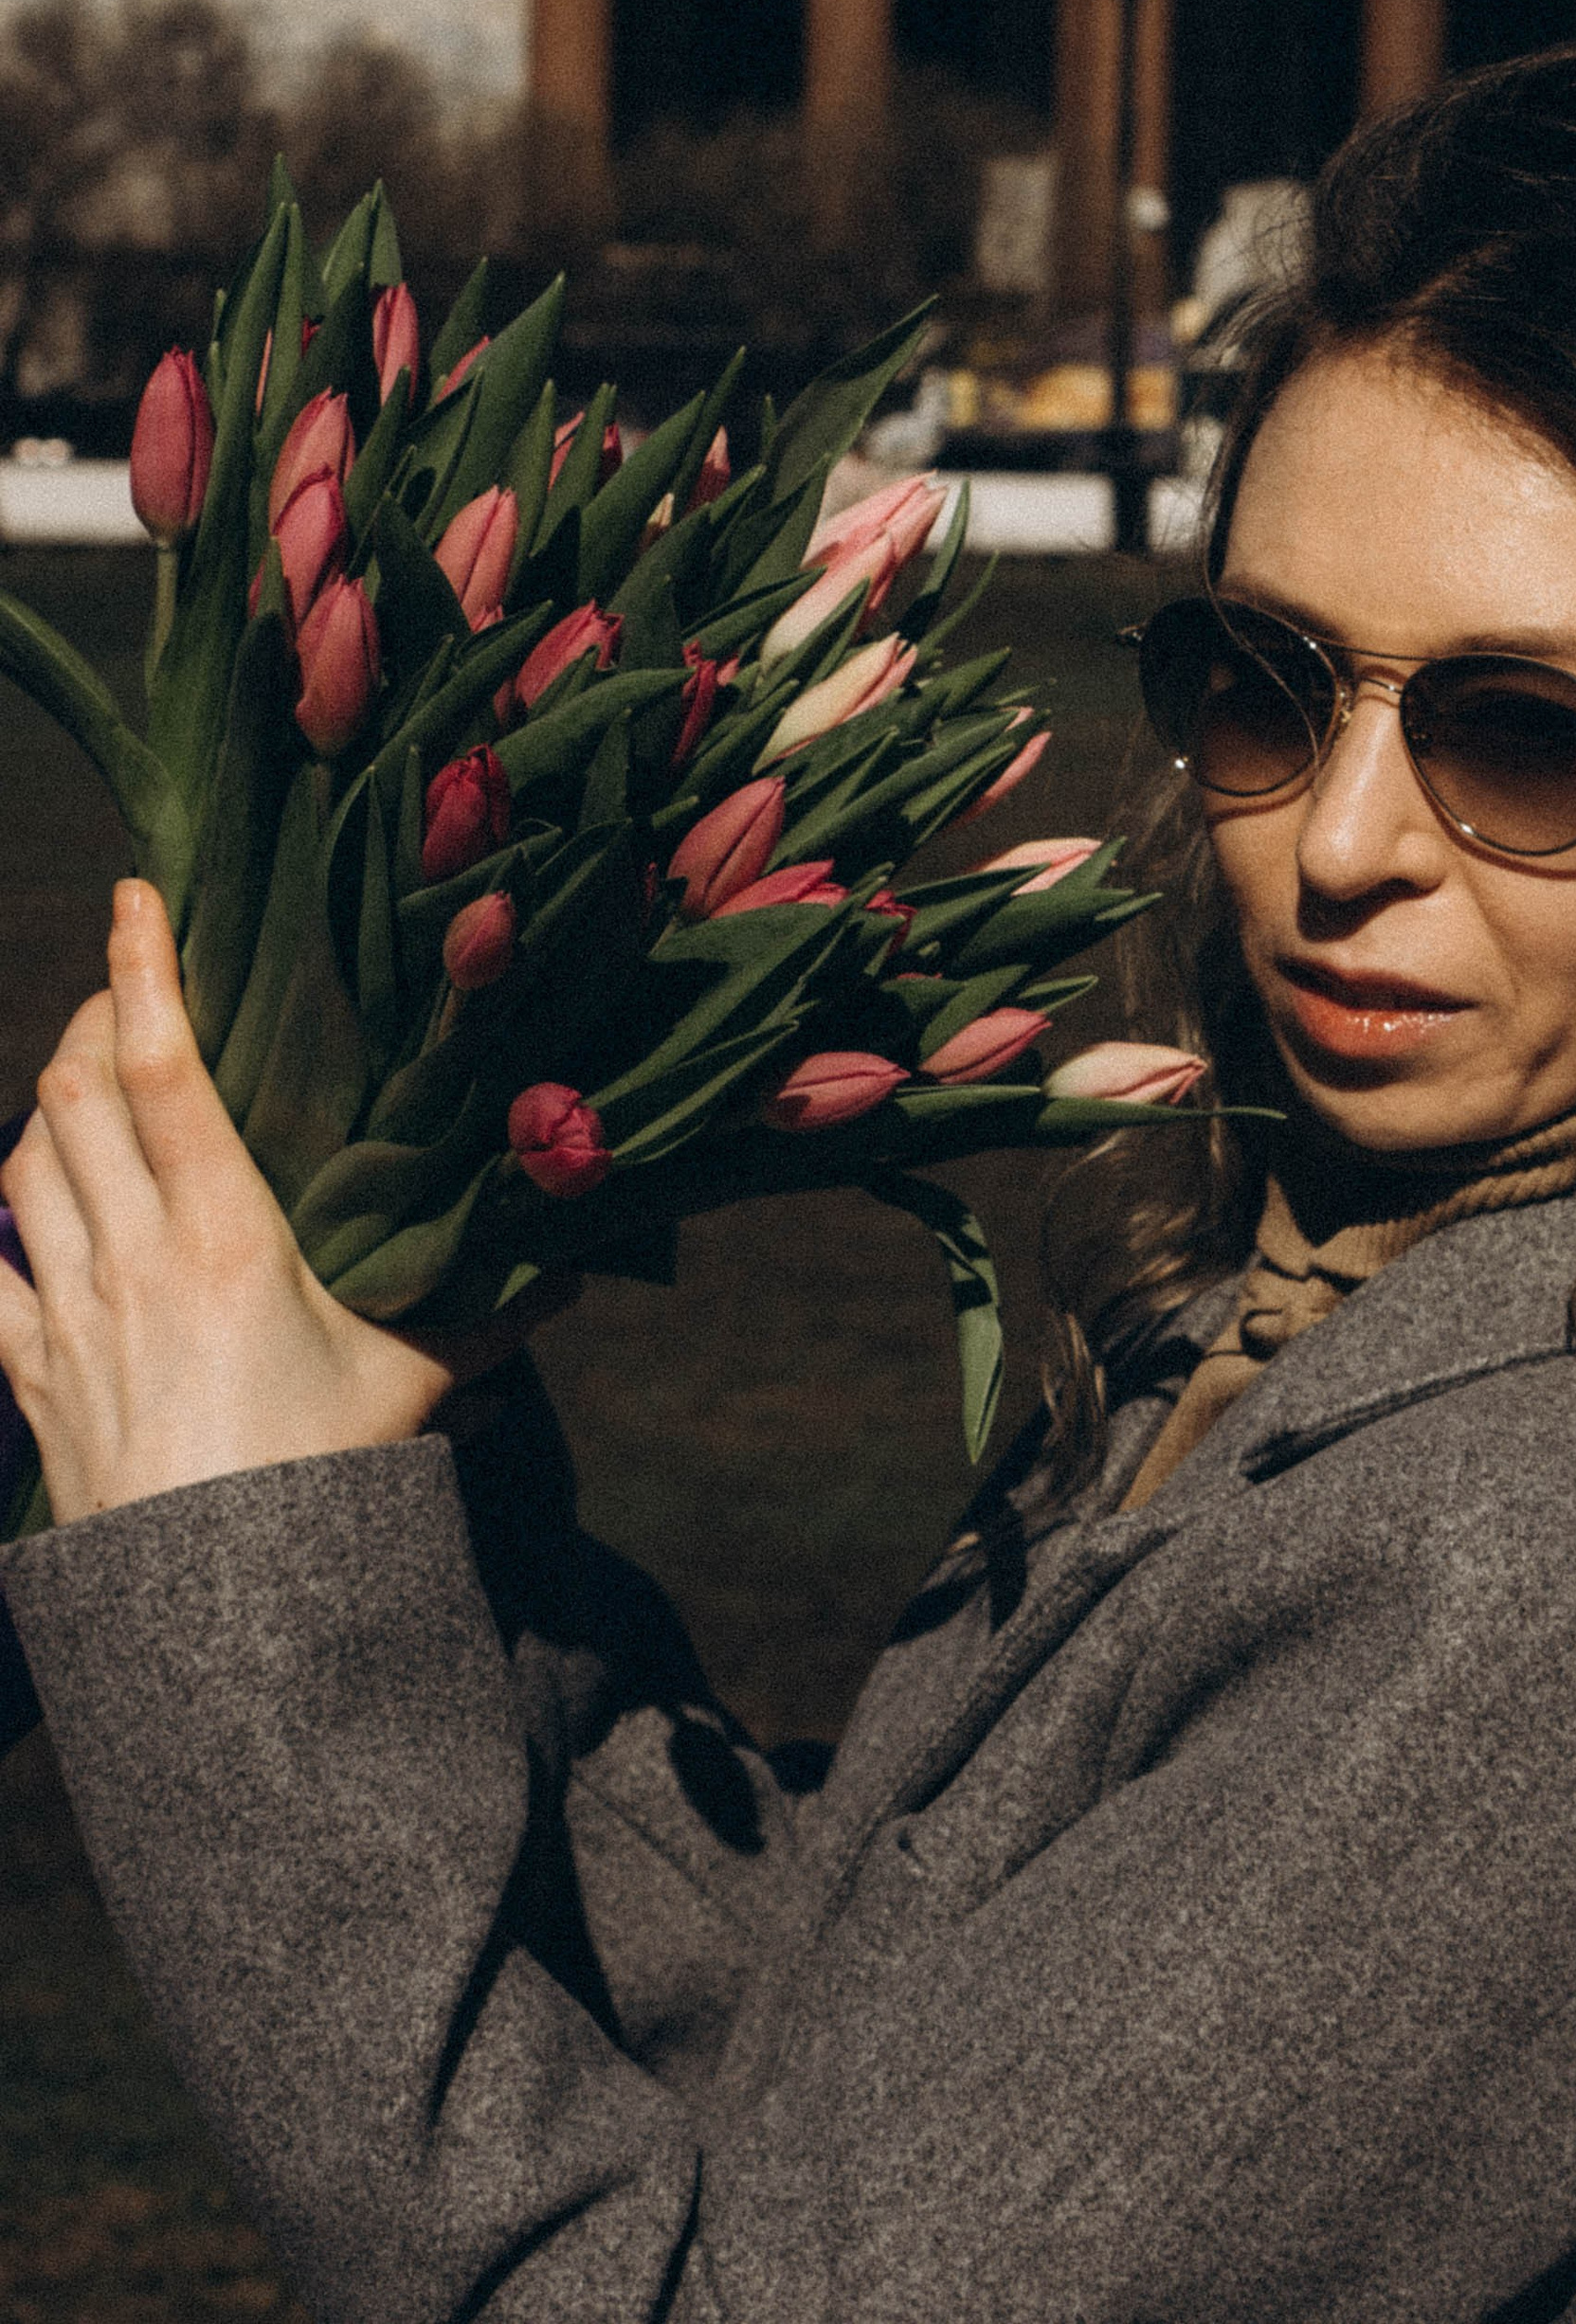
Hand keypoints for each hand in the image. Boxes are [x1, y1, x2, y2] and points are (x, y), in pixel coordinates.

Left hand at [0, 883, 566, 1525]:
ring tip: (88, 1081)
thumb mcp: (415, 1382)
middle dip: (92, 1018)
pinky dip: (1, 1220)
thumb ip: (490, 1313)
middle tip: (133, 987)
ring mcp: (66, 1316)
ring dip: (46, 1105)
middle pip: (71, 1093)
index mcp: (223, 1234)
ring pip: (20, 1164)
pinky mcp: (29, 1377)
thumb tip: (581, 1270)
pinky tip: (27, 1209)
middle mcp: (129, 1256)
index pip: (162, 1069)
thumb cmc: (320, 1486)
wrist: (214, 1618)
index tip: (138, 894)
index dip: (143, 968)